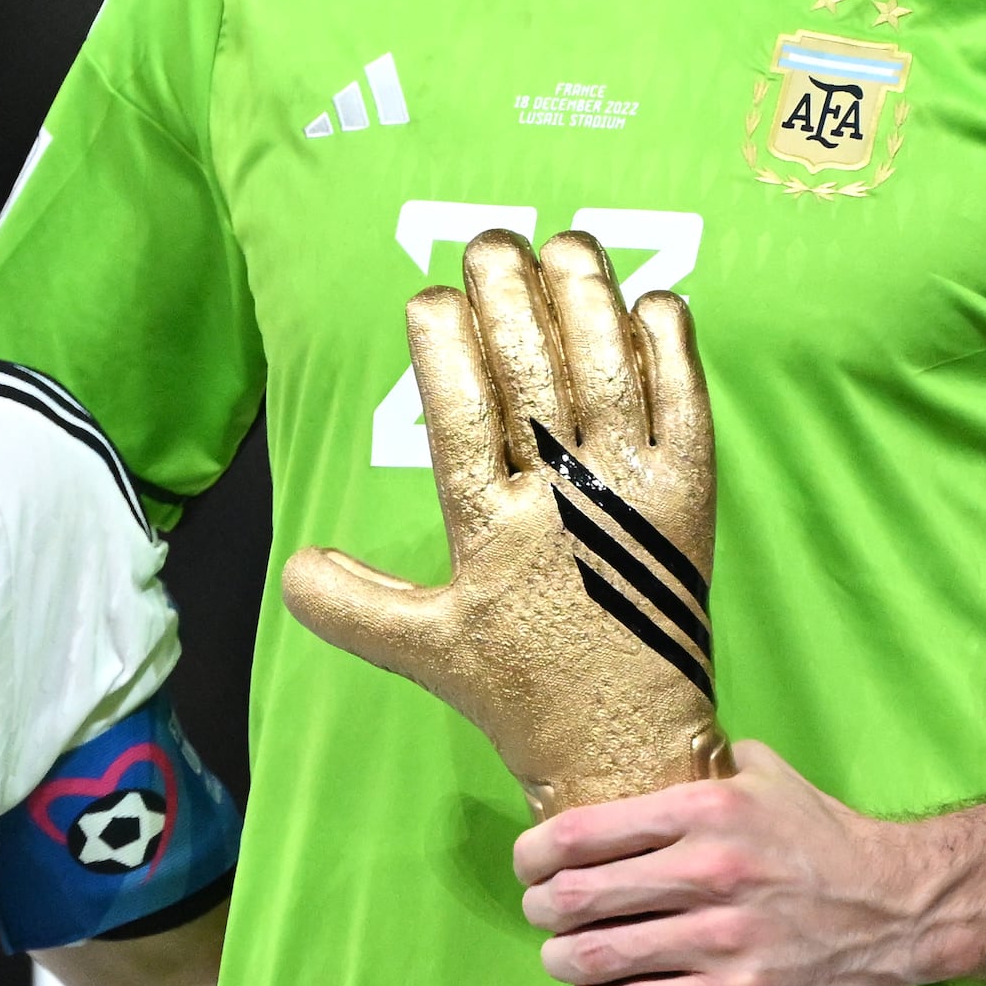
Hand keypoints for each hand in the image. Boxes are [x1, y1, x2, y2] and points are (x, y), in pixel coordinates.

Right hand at [278, 228, 722, 815]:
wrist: (629, 744)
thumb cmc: (525, 693)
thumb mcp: (426, 652)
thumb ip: (353, 606)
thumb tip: (293, 567)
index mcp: (492, 531)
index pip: (462, 412)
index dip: (445, 343)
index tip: (429, 294)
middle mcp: (564, 501)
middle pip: (533, 372)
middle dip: (509, 294)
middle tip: (491, 242)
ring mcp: (634, 495)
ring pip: (609, 371)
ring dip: (587, 299)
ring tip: (567, 244)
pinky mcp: (692, 500)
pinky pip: (686, 404)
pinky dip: (670, 348)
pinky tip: (652, 301)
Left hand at [520, 742, 949, 985]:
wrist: (899, 908)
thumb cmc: (827, 840)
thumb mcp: (771, 777)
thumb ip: (712, 761)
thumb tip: (659, 743)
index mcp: (706, 810)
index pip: (583, 832)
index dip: (535, 854)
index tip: (529, 864)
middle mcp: (709, 871)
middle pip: (578, 898)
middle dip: (542, 910)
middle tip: (542, 914)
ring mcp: (723, 938)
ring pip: (599, 957)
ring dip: (563, 962)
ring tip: (562, 959)